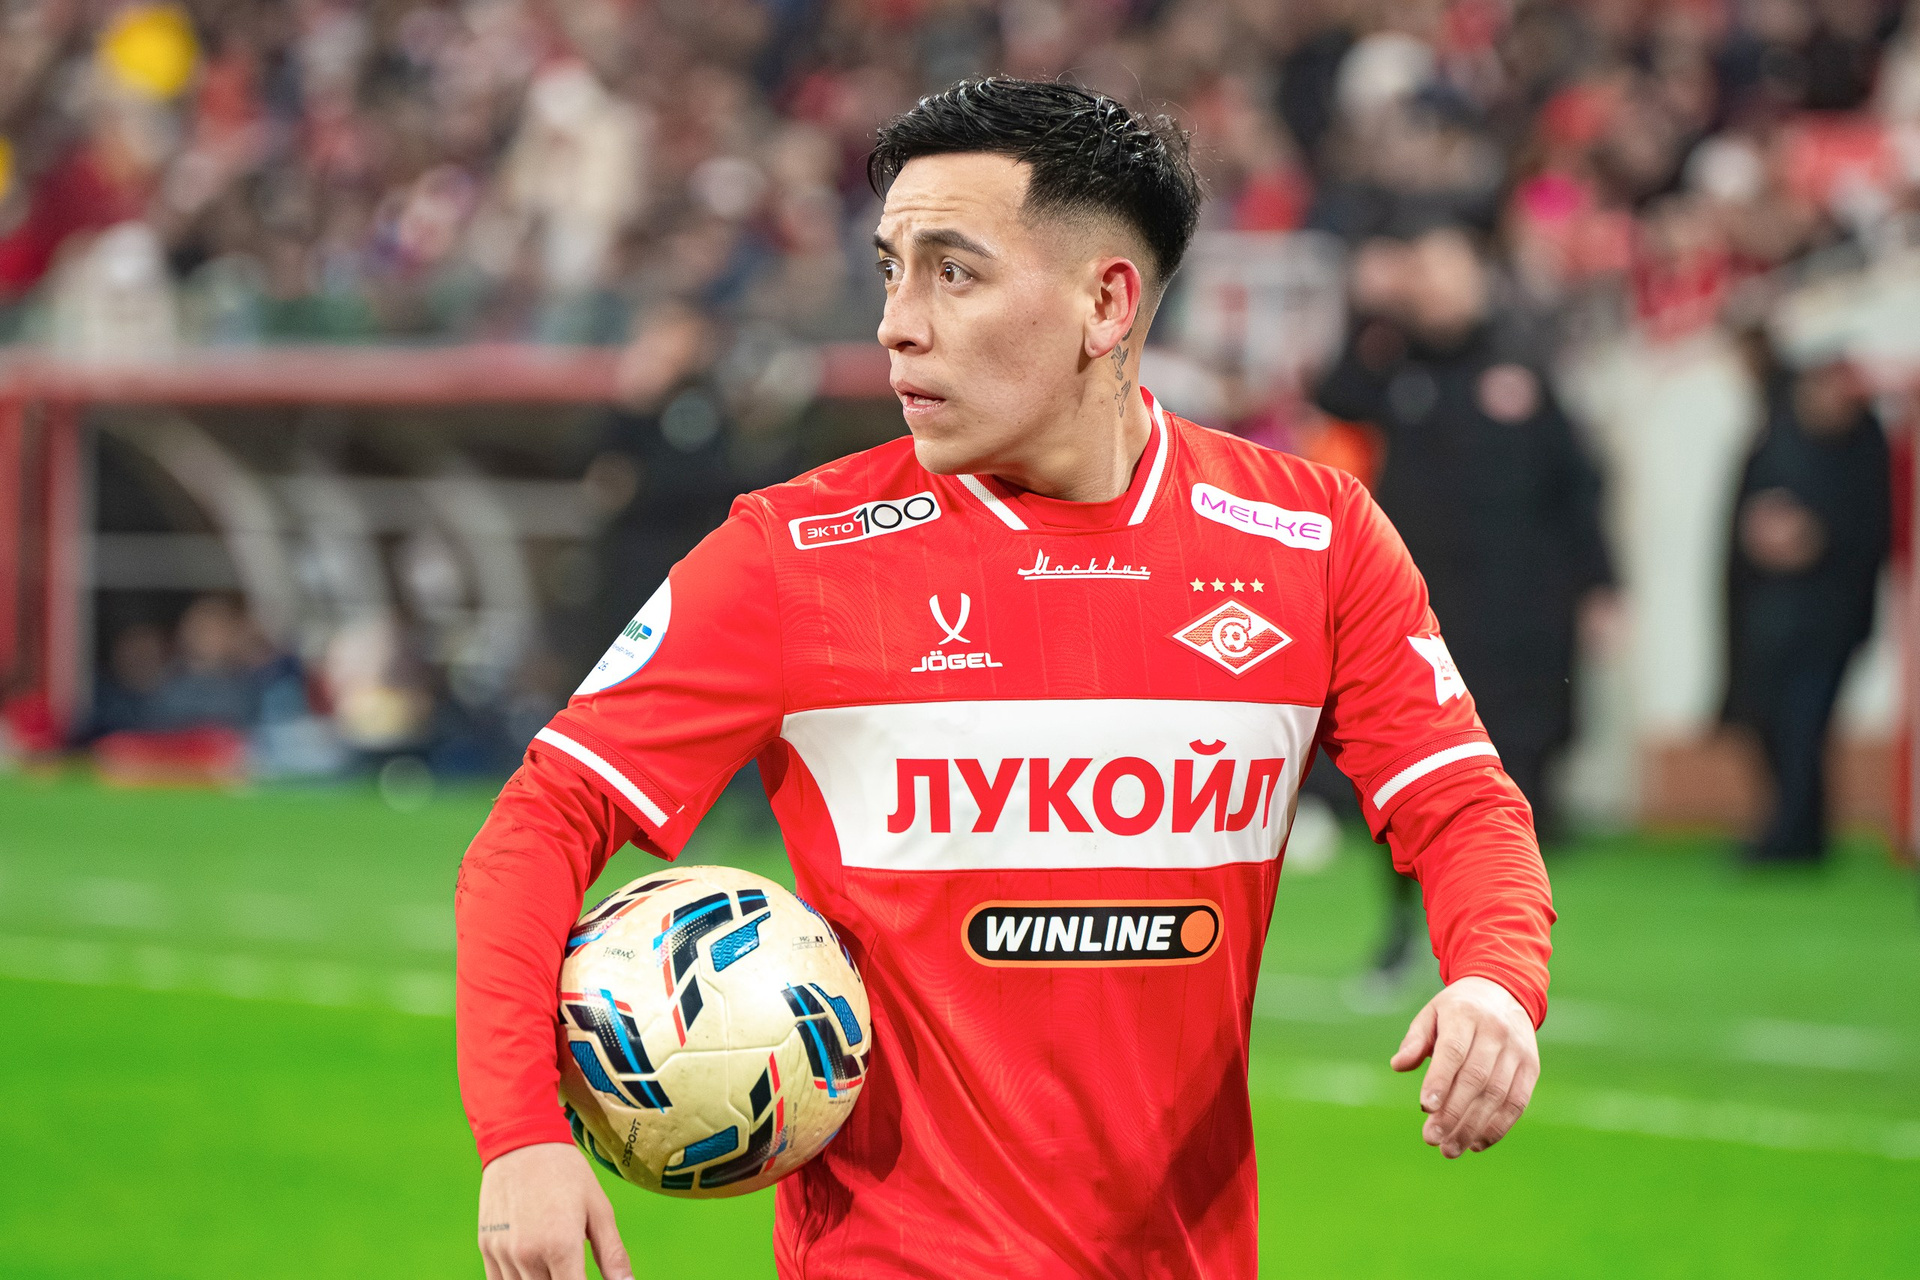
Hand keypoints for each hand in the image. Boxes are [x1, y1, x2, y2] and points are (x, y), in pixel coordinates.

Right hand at [477, 1142, 632, 1279]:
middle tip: (573, 1268)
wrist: (522, 1140)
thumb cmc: (567, 1173)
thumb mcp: (599, 1209)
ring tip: (555, 1263)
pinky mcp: (486, 1248)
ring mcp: (503, 1253)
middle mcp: (528, 1255)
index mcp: (561, 1246)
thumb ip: (612, 1254)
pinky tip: (533, 1267)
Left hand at [1390, 976, 1539, 1158]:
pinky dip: (1497, 1127)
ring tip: (1450, 1149)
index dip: (1440, 1081)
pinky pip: (1517, 1103)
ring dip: (1473, 1127)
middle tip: (1432, 1139)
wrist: (1504, 991)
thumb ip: (1415, 1040)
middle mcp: (1495, 1032)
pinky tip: (1476, 1143)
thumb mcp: (1432, 1014)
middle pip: (1475, 1079)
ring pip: (1497, 1095)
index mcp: (1465, 1015)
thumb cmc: (1457, 1010)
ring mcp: (1517, 1050)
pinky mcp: (1532, 1067)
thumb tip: (1398, 1065)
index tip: (1425, 1107)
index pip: (1453, 1051)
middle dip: (1453, 1113)